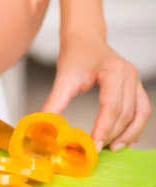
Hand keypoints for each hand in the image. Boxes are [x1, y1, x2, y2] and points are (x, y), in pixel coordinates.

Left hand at [42, 33, 151, 150]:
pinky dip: (135, 126)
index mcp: (113, 71)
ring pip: (139, 114)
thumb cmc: (75, 53)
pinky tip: (124, 139)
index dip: (103, 129)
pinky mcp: (136, 85)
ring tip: (112, 148)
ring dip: (128, 134)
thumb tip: (44, 126)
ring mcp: (136, 80)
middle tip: (98, 150)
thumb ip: (54, 103)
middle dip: (112, 135)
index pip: (111, 107)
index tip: (93, 146)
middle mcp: (129, 75)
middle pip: (126, 113)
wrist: (85, 37)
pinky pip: (142, 110)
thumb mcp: (63, 78)